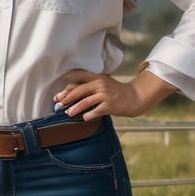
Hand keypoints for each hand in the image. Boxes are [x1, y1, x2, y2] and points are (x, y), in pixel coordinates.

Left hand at [55, 69, 177, 120]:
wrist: (135, 97)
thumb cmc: (116, 92)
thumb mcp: (104, 85)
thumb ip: (90, 87)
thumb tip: (71, 94)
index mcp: (97, 77)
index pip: (79, 78)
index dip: (67, 84)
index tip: (59, 91)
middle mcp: (100, 84)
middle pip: (79, 89)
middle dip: (67, 96)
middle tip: (59, 102)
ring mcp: (105, 94)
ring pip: (85, 101)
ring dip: (75, 108)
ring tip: (68, 113)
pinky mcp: (110, 105)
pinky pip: (96, 111)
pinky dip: (88, 115)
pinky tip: (84, 118)